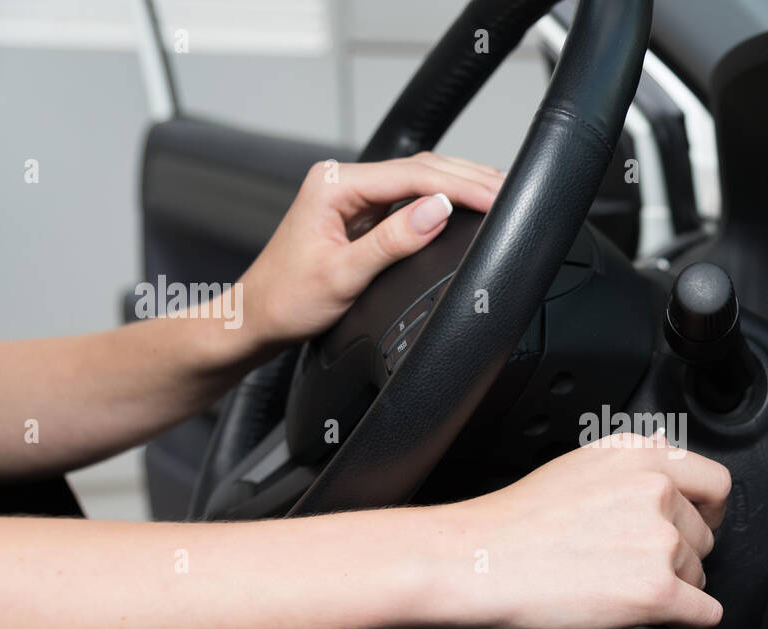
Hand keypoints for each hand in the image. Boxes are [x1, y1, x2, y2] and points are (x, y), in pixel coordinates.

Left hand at [239, 152, 503, 347]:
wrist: (256, 320)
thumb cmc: (287, 301)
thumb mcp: (344, 275)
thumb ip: (393, 241)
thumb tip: (437, 212)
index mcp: (335, 185)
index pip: (413, 175)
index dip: (460, 184)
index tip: (496, 196)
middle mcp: (343, 182)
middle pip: (420, 168)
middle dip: (468, 177)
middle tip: (511, 191)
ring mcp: (352, 197)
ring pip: (418, 179)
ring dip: (459, 184)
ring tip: (499, 191)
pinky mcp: (360, 215)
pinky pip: (409, 198)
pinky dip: (442, 199)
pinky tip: (464, 203)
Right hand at [423, 433, 731, 628]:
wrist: (477, 562)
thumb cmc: (512, 523)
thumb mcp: (579, 468)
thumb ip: (632, 471)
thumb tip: (668, 476)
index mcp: (640, 455)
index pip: (715, 482)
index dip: (705, 511)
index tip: (695, 525)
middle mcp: (658, 489)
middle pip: (705, 534)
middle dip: (680, 554)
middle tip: (635, 565)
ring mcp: (661, 540)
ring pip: (700, 574)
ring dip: (673, 586)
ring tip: (618, 586)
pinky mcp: (658, 590)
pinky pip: (704, 613)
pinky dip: (687, 619)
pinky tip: (657, 616)